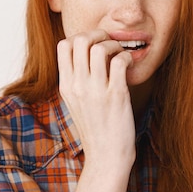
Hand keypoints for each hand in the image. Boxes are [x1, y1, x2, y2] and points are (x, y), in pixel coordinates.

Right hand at [57, 29, 135, 169]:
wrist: (106, 157)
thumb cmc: (96, 129)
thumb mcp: (76, 103)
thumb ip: (77, 80)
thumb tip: (87, 56)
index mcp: (65, 85)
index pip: (63, 45)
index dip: (80, 37)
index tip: (94, 45)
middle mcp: (77, 86)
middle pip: (79, 40)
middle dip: (97, 34)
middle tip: (108, 44)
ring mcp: (96, 91)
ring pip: (99, 47)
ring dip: (113, 44)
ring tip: (119, 55)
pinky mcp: (116, 96)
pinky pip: (119, 61)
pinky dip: (126, 56)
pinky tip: (129, 65)